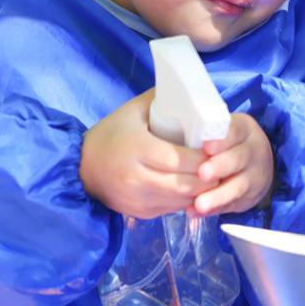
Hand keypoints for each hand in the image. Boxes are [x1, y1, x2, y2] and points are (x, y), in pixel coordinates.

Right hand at [80, 89, 208, 218]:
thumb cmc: (112, 133)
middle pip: (184, 184)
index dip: (202, 158)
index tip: (217, 151)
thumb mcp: (134, 110)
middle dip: (209, 177)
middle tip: (223, 166)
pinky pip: (172, 209)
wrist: (82, 167)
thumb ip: (163, 100)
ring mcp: (137, 199)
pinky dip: (187, 200)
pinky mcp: (139, 213)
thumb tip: (194, 92)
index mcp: (136, 149)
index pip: (178, 160)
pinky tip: (195, 188)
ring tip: (214, 176)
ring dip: (202, 191)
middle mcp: (136, 178)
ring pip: (181, 201)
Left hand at [189, 112, 274, 215]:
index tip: (206, 147)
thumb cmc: (227, 143)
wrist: (256, 163)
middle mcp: (253, 151)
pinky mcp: (250, 197)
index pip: (235, 131)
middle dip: (220, 167)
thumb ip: (202, 131)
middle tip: (202, 174)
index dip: (221, 140)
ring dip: (218, 195)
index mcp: (243, 130)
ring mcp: (255, 176)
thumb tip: (166, 133)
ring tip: (199, 204)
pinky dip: (213, 209)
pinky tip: (195, 212)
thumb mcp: (223, 130)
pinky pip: (232, 205)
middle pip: (239, 158)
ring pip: (239, 186)